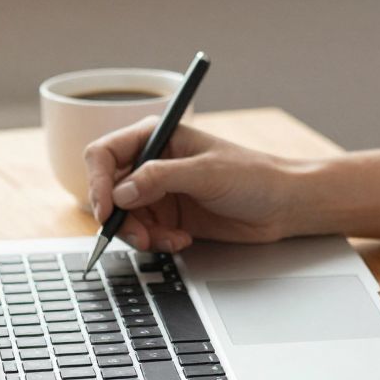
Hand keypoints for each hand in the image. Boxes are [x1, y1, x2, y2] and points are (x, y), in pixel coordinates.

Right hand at [84, 119, 305, 249]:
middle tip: (139, 236)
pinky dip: (156, 242)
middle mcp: (152, 164)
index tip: (106, 209)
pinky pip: (145, 234)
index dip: (97, 181)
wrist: (283, 205)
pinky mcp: (169, 218)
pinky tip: (181, 240)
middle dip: (119, 217)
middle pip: (108, 191)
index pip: (105, 154)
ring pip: (125, 218)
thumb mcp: (206, 173)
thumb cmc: (254, 175)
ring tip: (166, 240)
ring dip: (139, 234)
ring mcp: (159, 193)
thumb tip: (119, 193)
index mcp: (157, 137)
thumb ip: (159, 179)